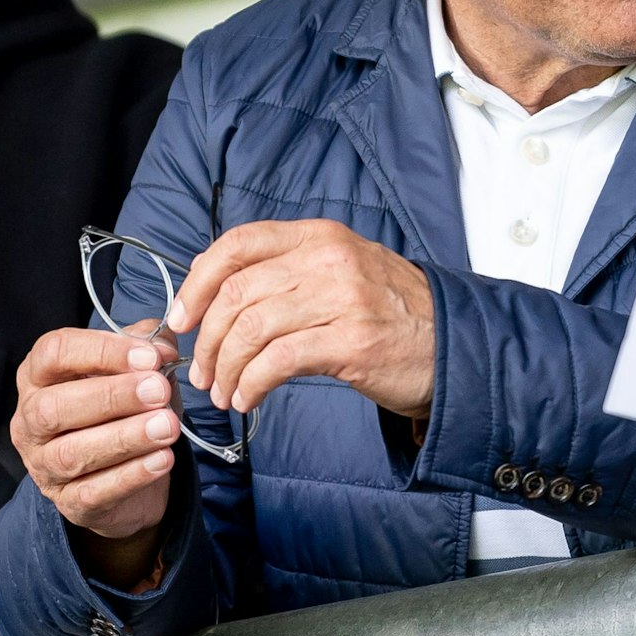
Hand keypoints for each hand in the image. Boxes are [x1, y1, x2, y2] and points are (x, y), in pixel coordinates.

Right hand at [12, 325, 181, 585]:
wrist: (131, 470)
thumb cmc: (128, 407)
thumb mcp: (139, 370)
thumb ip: (149, 347)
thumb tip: (162, 346)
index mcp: (42, 376)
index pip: (53, 353)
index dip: (101, 351)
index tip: (150, 357)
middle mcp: (32, 420)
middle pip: (53, 407)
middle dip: (112, 397)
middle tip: (159, 391)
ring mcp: (43, 465)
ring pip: (71, 453)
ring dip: (125, 438)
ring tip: (168, 427)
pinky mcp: (68, 501)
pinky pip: (93, 492)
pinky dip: (131, 475)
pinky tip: (163, 459)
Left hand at [168, 220, 435, 419]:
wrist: (453, 345)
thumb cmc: (392, 314)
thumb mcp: (344, 271)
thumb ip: (290, 270)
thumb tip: (214, 291)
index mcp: (322, 236)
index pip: (238, 244)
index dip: (197, 282)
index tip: (181, 318)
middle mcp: (331, 260)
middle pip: (237, 293)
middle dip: (206, 339)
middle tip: (201, 371)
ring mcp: (344, 299)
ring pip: (251, 330)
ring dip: (225, 369)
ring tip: (224, 392)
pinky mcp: (352, 342)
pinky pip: (277, 363)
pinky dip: (251, 385)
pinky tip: (249, 399)